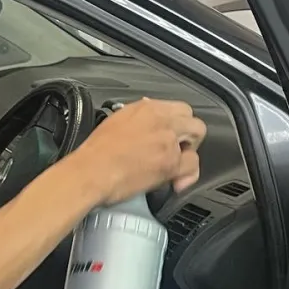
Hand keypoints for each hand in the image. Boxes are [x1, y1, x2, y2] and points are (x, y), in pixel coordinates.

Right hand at [68, 98, 206, 204]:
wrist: (91, 172)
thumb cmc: (95, 153)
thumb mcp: (115, 121)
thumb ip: (137, 116)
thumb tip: (147, 113)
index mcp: (146, 108)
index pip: (179, 108)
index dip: (179, 123)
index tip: (172, 133)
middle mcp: (160, 120)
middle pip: (193, 120)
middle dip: (189, 135)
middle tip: (178, 149)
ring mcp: (167, 141)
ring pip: (197, 139)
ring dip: (188, 152)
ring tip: (176, 165)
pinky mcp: (170, 163)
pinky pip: (193, 165)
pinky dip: (187, 175)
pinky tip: (176, 181)